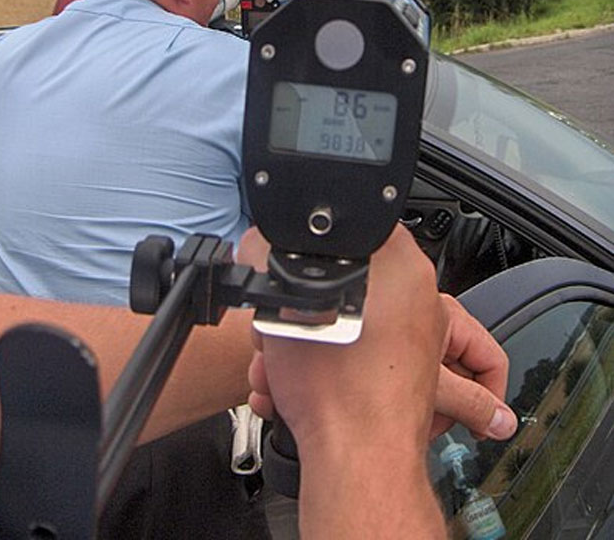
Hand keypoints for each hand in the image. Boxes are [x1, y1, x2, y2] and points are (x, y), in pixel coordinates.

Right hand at [238, 225, 516, 444]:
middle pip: (349, 271)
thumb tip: (260, 240)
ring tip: (293, 351)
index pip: (354, 224)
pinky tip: (311, 368)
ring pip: (353, 308)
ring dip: (316, 323)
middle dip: (308, 293)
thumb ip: (270, 256)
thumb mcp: (284, 303)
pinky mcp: (408, 361)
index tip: (292, 262)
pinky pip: (365, 337)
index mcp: (402, 265)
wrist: (357, 457)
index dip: (312, 243)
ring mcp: (420, 331)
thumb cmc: (335, 387)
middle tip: (285, 317)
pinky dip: (337, 345)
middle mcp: (421, 294)